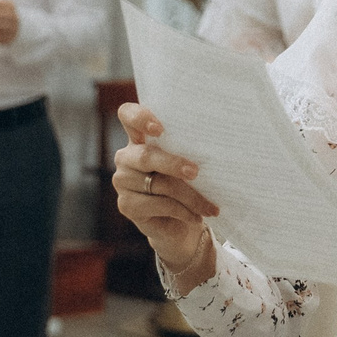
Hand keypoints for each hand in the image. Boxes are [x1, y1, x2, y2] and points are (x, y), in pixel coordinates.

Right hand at [113, 104, 218, 282]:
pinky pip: (159, 205)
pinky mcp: (126, 205)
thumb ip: (188, 152)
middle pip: (146, 156)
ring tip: (210, 207)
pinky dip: (182, 211)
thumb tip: (214, 152)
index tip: (159, 129)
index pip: (128, 115)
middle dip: (174, 164)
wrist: (179, 221)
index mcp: (140, 137)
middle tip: (196, 172)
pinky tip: (196, 217)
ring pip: (158, 183)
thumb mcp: (188, 163)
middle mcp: (126, 157)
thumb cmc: (186, 183)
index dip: (140, 118)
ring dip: (189, 196)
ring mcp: (122, 181)